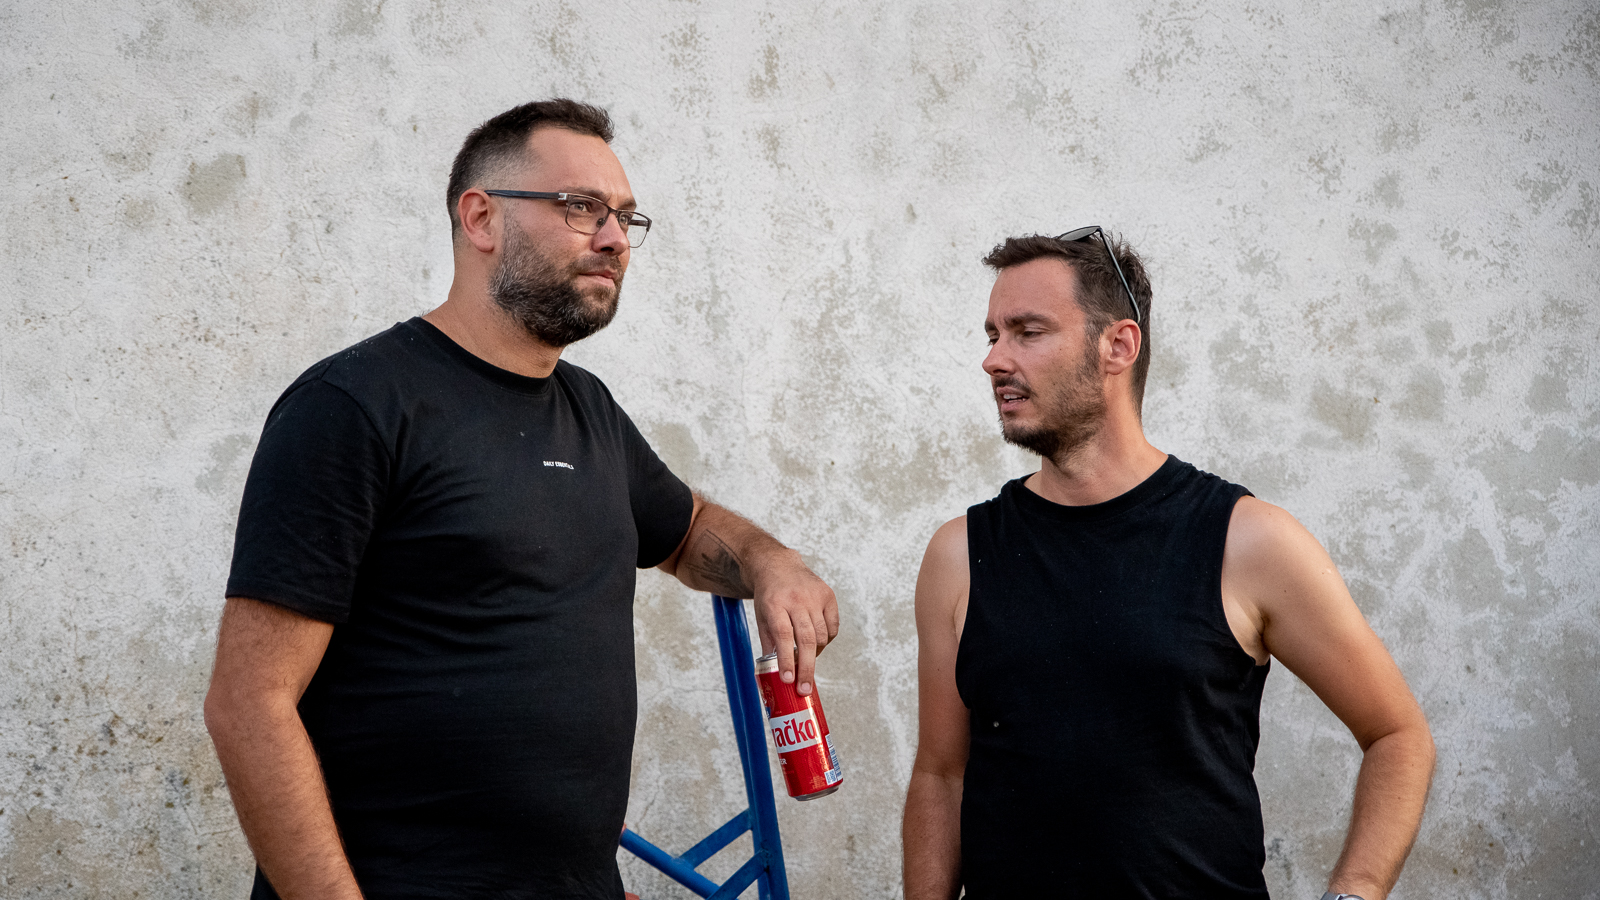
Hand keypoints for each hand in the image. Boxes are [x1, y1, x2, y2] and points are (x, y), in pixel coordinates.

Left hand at [751, 553, 838, 695]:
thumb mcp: (761, 617)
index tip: (788, 679)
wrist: (778, 565)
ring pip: (821, 635)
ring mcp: (815, 596)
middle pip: (806, 639)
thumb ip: (769, 643)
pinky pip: (832, 627)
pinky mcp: (828, 595)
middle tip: (804, 689)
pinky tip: (816, 641)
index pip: (784, 636)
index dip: (786, 659)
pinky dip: (826, 639)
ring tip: (806, 659)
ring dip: (815, 653)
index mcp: (775, 604)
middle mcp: (796, 599)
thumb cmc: (769, 596)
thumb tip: (774, 673)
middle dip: (806, 667)